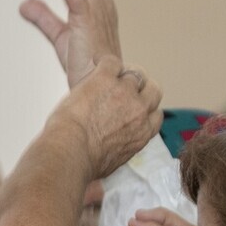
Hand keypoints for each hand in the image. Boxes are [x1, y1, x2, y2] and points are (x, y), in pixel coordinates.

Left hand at [51, 55, 161, 177]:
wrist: (69, 151)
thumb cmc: (84, 163)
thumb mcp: (113, 163)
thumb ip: (121, 150)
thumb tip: (113, 153)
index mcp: (143, 133)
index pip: (156, 114)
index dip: (144, 109)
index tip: (132, 109)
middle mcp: (139, 110)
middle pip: (154, 90)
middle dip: (141, 89)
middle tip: (122, 89)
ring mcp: (124, 91)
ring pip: (135, 74)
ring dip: (120, 76)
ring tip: (102, 80)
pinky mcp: (106, 77)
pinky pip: (112, 62)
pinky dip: (103, 64)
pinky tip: (92, 71)